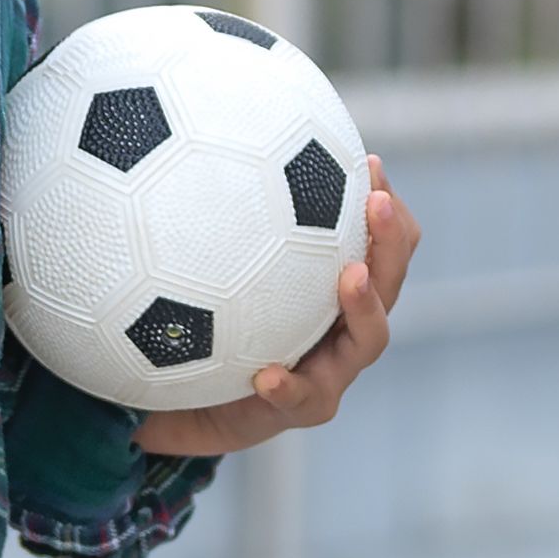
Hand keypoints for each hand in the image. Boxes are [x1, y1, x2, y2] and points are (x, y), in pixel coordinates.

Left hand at [134, 164, 415, 456]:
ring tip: (352, 277)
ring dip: (366, 304)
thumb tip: (168, 148)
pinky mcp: (307, 408)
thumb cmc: (213, 328)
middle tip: (378, 202)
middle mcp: (347, 323)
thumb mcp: (211, 275)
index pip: (377, 239)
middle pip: (390, 277)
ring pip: (371, 336)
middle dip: (390, 239)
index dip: (382, 203)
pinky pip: (303, 397)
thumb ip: (207, 222)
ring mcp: (333, 368)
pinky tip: (267, 376)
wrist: (199, 401)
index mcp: (336, 286)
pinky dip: (289, 385)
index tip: (367, 161)